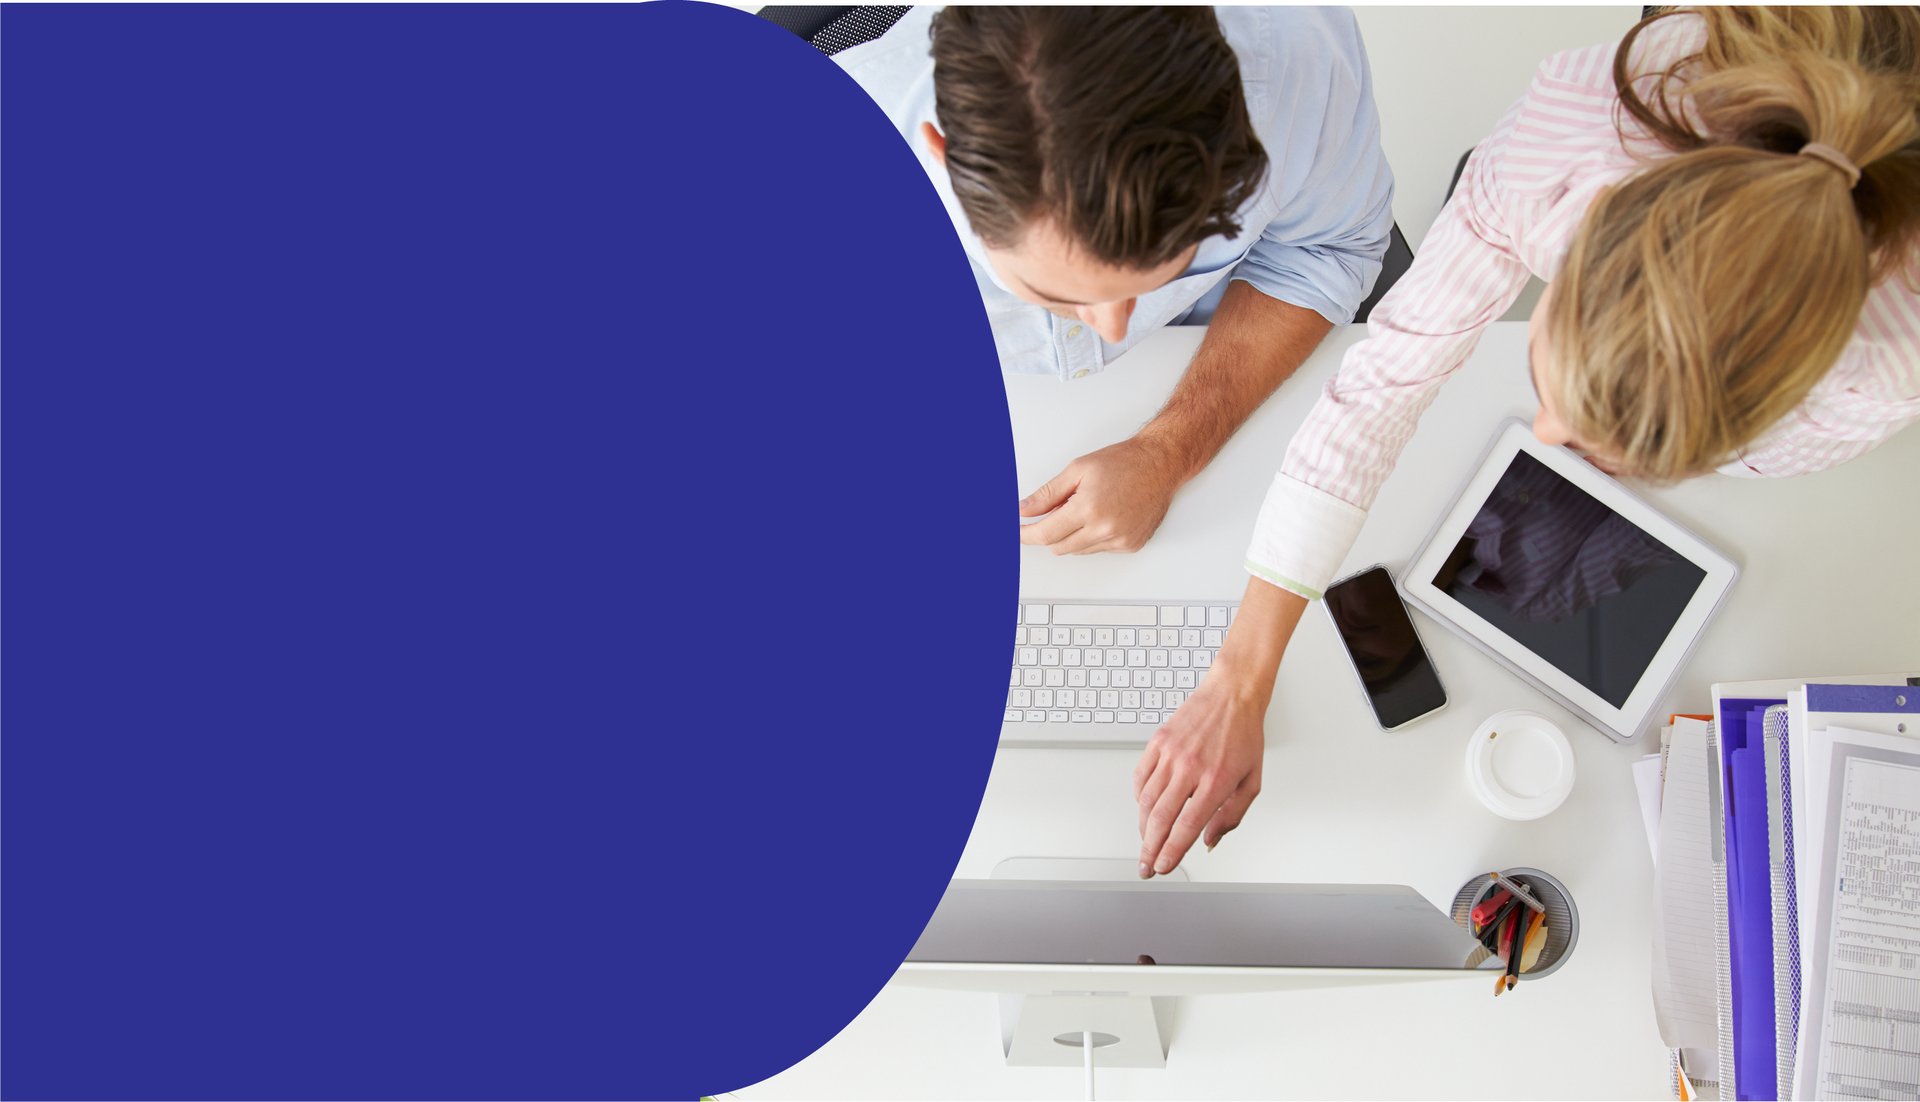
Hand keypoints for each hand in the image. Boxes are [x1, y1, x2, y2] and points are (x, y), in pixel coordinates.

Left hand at [1018, 435, 1185, 554]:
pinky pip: (1099, 550)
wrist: (1161, 464)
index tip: (1018, 532)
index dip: (1028, 534)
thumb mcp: (1077, 469)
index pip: (1046, 534)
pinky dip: (1092, 537)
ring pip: (1078, 551)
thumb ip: (1047, 494)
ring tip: (1084, 507)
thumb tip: (1025, 509)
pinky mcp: (1130, 545)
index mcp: (1089, 508)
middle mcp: (1105, 529)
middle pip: (1059, 547)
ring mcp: (1120, 540)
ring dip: (1071, 535)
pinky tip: (1101, 516)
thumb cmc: (1125, 462)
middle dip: (1049, 533)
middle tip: (1053, 512)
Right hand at [1131, 672, 1267, 876]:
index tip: (1163, 867)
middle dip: (1150, 848)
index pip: (1186, 826)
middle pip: (1161, 818)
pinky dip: (1139, 798)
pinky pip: (1141, 777)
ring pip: (1147, 801)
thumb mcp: (1251, 781)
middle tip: (1146, 866)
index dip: (1171, 851)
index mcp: (1216, 780)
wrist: (1232, 695)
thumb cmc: (1244, 736)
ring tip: (1145, 842)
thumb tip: (1210, 841)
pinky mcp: (1158, 742)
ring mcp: (1171, 754)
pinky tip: (1144, 809)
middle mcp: (1190, 768)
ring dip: (1143, 828)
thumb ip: (1232, 816)